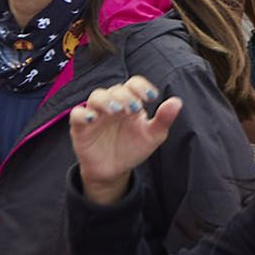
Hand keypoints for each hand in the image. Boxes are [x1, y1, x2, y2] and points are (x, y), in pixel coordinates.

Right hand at [67, 74, 178, 203]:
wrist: (114, 170)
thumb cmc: (133, 148)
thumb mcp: (152, 136)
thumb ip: (163, 119)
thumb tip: (177, 101)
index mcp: (130, 101)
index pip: (133, 84)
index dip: (141, 86)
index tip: (151, 97)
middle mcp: (112, 103)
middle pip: (116, 89)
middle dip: (126, 96)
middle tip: (134, 109)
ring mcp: (95, 113)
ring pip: (96, 96)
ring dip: (106, 100)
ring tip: (116, 111)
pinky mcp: (80, 127)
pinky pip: (77, 115)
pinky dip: (82, 114)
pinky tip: (92, 118)